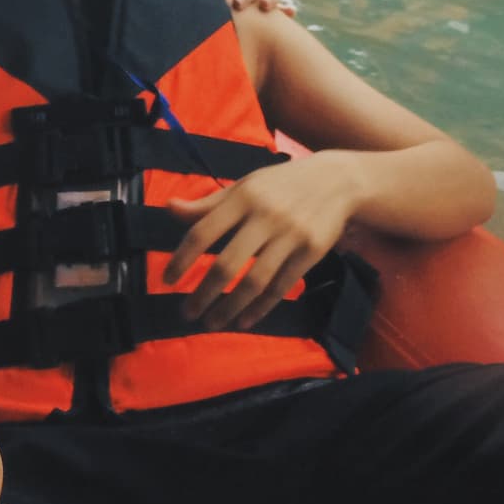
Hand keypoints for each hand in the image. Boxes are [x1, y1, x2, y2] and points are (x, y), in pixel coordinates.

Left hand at [162, 152, 364, 330]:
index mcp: (242, 197)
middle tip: (188, 313)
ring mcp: (290, 235)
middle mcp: (265, 216)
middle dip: (204, 294)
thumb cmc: (279, 185)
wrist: (335, 181)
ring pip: (255, 281)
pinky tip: (244, 320)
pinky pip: (281, 287)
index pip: (203, 232)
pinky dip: (260, 308)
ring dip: (230, 307)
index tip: (168, 280)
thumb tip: (169, 208)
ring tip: (212, 323)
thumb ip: (208, 204)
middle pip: (228, 264)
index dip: (183, 258)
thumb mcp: (244, 186)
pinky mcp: (311, 252)